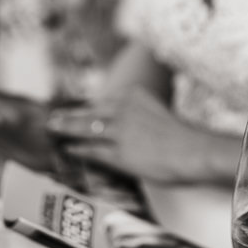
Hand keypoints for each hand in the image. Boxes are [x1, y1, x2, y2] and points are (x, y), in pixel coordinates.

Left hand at [48, 88, 237, 184]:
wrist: (194, 151)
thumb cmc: (183, 136)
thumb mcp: (158, 112)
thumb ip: (140, 112)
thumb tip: (128, 122)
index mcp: (134, 95)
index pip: (103, 100)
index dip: (86, 106)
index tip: (74, 106)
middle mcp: (123, 109)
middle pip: (89, 111)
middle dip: (69, 114)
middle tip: (53, 116)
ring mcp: (119, 131)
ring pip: (85, 128)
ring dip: (67, 128)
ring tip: (53, 129)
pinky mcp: (118, 153)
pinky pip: (92, 150)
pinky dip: (78, 149)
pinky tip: (69, 149)